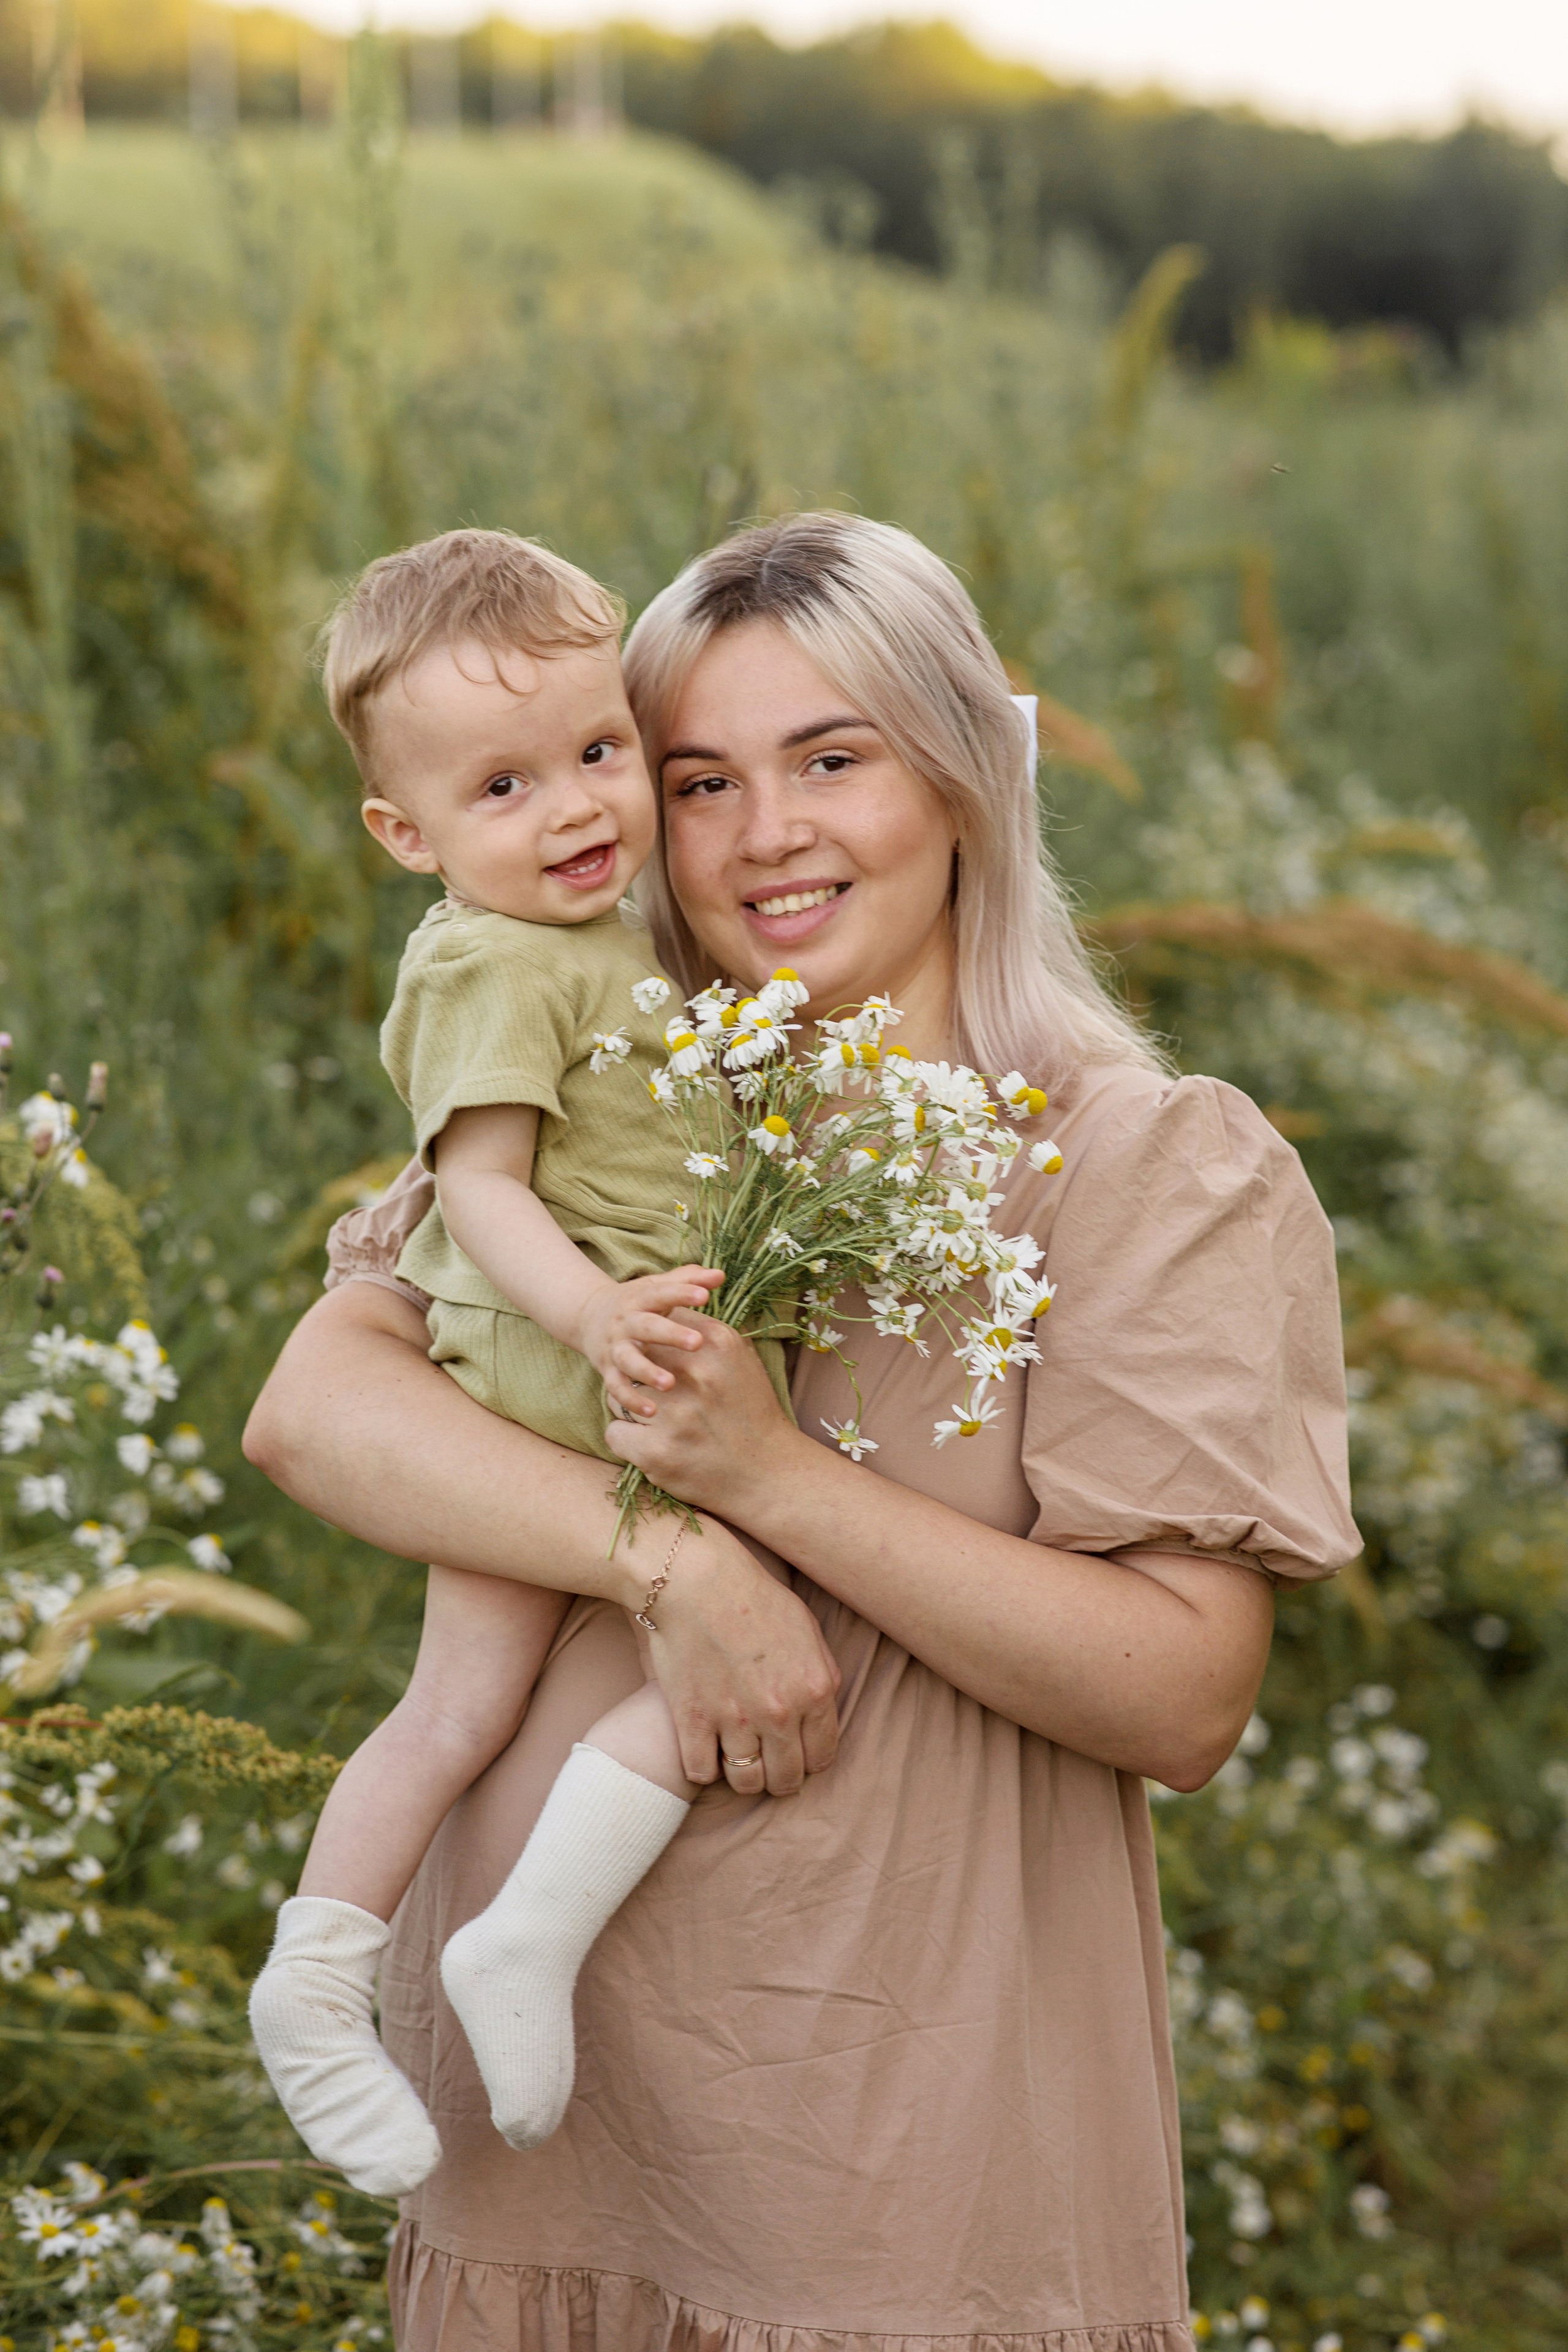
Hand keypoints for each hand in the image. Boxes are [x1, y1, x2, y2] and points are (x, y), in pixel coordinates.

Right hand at [574, 1266, 723, 1417]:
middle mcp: (626, 1322)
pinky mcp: (608, 1370)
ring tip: (669, 1383)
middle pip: (646, 1326)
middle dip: (670, 1334)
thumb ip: (688, 1280)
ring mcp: (615, 1347)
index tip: (705, 1296)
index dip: (682, 1293)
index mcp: (641, 1299)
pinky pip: (617, 1388)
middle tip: (697, 1342)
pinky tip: (653, 1412)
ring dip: (647, 1372)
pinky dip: (632, 1400)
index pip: (662, 1293)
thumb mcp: (657, 1286)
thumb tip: (720, 1275)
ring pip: (628, 1360)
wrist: (588, 1316)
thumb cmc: (637, 1302)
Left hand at [607, 1314, 797, 1518]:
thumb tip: (669, 1313)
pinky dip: (627, 1439)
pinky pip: (614, 1432)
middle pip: (634, 1353)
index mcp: (716, 1344)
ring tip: (657, 1420)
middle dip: (637, 1370)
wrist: (768, 1474)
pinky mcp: (656, 1452)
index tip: (658, 1356)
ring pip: (618, 1393)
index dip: (653, 1339)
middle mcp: (694, 1374)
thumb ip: (706, 1334)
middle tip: (654, 1391)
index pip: (659, 1320)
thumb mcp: (741, 1361)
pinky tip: (650, 1444)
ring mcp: (673, 1414)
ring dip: (629, 1406)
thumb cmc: (752, 1413)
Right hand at [625, 1511, 839, 1793]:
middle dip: (778, 1776)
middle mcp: (781, 1712)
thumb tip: (824, 1709)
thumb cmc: (752, 1594)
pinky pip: (702, 1773)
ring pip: (746, 1783)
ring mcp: (735, 1720)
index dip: (808, 1762)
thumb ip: (822, 1673)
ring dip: (741, 1774)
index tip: (794, 1755)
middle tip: (764, 1762)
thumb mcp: (806, 1628)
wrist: (695, 1577)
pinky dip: (702, 1766)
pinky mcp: (693, 1720)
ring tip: (734, 1755)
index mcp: (815, 1689)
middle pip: (785, 1780)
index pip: (822, 1758)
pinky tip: (703, 1747)